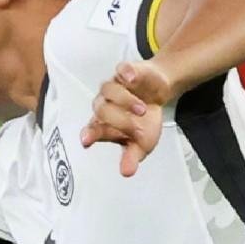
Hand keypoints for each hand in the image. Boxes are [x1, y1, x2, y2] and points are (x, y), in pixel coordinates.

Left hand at [83, 60, 172, 177]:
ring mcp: (114, 85)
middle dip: (118, 119)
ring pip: (108, 90)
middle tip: (137, 125)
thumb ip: (132, 157)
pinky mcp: (126, 71)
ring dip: (124, 100)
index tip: (86, 140)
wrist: (157, 92)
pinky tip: (131, 79)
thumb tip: (127, 172)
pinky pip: (122, 70)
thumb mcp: (142, 143)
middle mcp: (104, 103)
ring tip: (141, 109)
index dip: (89, 134)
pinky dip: (126, 74)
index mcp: (104, 123)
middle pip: (100, 109)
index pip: (92, 129)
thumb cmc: (145, 120)